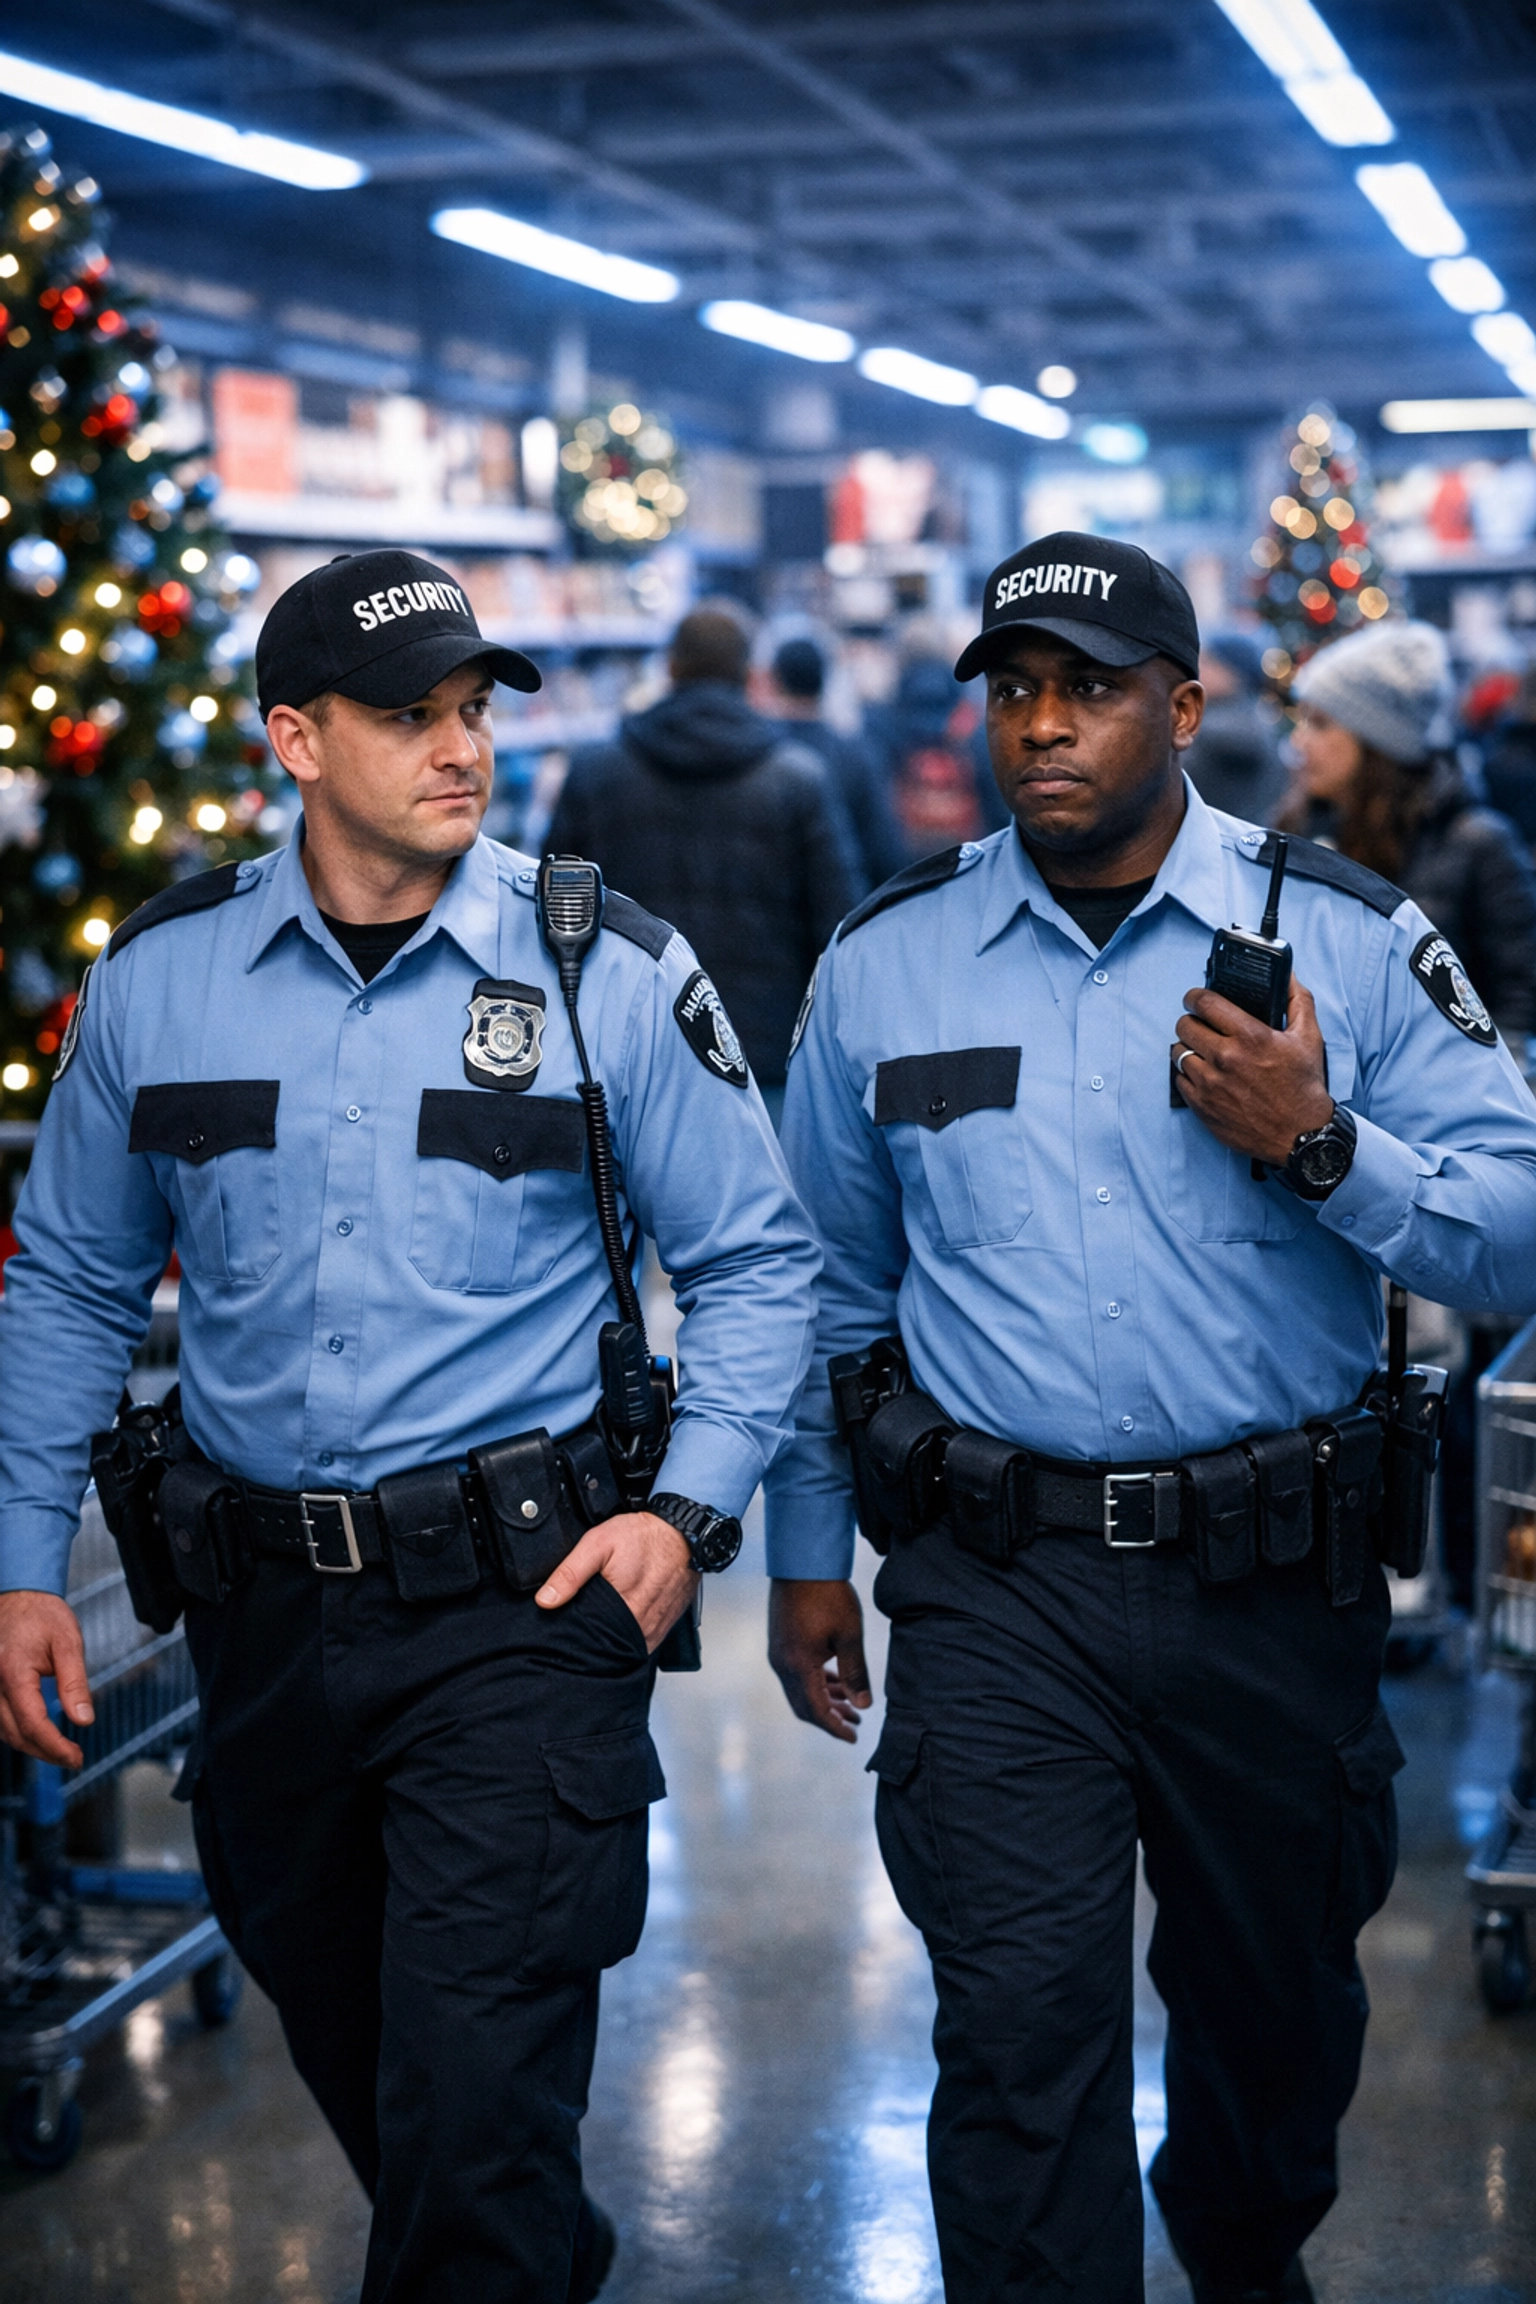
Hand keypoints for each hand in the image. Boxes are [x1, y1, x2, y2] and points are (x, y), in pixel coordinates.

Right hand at [0, 1591, 93, 1767]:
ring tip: (60, 1751)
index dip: (54, 1747)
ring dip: (30, 1746)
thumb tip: (84, 1720)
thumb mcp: (68, 1642)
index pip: (32, 1723)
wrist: (18, 1596)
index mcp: (12, 1672)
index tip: (76, 1758)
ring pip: (3, 1731)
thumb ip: (75, 1682)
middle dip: (45, 1752)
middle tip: (73, 1759)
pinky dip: (18, 1732)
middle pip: (15, 1734)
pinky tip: (39, 1736)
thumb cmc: (44, 1615)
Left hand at [535, 1511, 697, 1653]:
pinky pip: (643, 1642)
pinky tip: (621, 1622)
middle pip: (607, 1646)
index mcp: (622, 1608)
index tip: (564, 1629)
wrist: (684, 1531)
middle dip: (592, 1639)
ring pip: (626, 1647)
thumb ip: (570, 1573)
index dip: (574, 1636)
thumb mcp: (598, 1544)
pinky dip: (630, 1636)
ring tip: (601, 1623)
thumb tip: (545, 1600)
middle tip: (583, 1622)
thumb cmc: (645, 1536)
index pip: (589, 1639)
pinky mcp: (665, 1626)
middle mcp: (642, 1624)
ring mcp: (656, 1627)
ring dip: (612, 1639)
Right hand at [768, 1578, 871, 1742]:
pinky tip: (835, 1680)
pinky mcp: (781, 1642)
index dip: (835, 1727)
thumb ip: (855, 1673)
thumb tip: (864, 1705)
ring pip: (800, 1690)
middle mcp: (782, 1664)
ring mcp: (778, 1653)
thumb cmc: (828, 1595)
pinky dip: (816, 1682)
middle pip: (804, 1705)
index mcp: (798, 1666)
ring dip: (824, 1699)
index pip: (816, 1710)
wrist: (802, 1562)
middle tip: (855, 1724)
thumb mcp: (849, 1635)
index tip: (854, 1737)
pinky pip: (796, 1674)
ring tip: (851, 1704)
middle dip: (830, 1717)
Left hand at [1173, 974, 1333, 1167]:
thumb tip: (1289, 975)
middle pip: (1184, 1025)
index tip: (1195, 998)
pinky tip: (1204, 1074)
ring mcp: (1210, 1084)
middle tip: (1200, 1026)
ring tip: (1202, 1051)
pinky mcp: (1203, 1107)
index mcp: (1250, 1037)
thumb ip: (1298, 1000)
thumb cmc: (1304, 1086)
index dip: (1195, 996)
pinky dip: (1188, 1074)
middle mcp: (1225, 1058)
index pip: (1204, 1002)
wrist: (1301, 1136)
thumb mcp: (1309, 1038)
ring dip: (1188, 1048)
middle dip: (1191, 1021)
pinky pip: (1179, 1080)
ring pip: (1178, 1052)